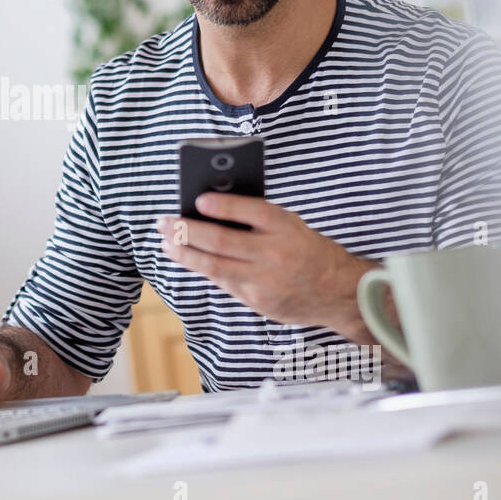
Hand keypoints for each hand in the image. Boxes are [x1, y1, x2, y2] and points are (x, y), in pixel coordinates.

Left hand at [155, 193, 371, 333]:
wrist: (337, 291)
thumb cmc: (305, 249)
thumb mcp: (290, 225)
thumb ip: (256, 218)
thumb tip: (209, 209)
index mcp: (284, 226)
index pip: (250, 210)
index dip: (222, 206)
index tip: (198, 200)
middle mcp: (274, 252)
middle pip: (221, 240)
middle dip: (185, 230)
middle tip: (163, 223)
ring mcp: (264, 279)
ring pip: (213, 265)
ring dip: (183, 253)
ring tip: (165, 243)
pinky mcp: (257, 299)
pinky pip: (222, 281)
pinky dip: (201, 268)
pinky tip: (186, 258)